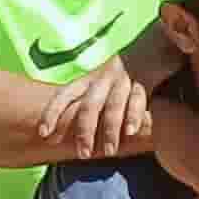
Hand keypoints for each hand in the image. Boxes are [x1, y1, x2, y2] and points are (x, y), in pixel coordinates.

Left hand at [36, 57, 154, 162]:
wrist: (156, 44)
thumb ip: (88, 100)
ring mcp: (123, 78)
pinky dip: (133, 116)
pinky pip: (137, 100)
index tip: (43, 134)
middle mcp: (103, 78)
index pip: (64, 95)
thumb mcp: (101, 81)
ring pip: (113, 106)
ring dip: (110, 130)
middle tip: (83, 154)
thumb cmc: (123, 73)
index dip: (52, 113)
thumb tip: (66, 129)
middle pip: (89, 106)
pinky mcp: (145, 79)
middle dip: (84, 131)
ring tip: (109, 152)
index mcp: (88, 79)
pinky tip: (131, 132)